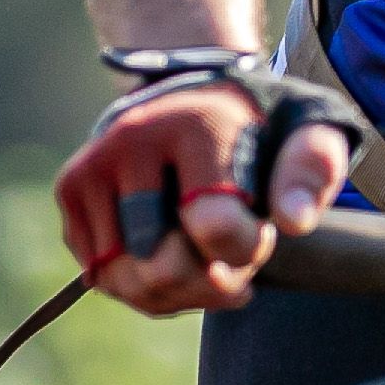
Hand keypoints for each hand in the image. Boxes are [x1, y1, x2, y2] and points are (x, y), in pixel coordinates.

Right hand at [49, 84, 355, 314]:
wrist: (199, 94)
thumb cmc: (260, 129)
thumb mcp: (307, 133)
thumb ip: (313, 169)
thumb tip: (294, 221)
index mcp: (197, 124)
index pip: (215, 225)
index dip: (246, 251)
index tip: (264, 230)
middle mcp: (133, 140)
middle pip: (161, 266)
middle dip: (210, 279)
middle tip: (235, 253)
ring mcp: (93, 165)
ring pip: (127, 280)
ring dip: (178, 290)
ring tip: (206, 257)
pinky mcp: (70, 190)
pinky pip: (103, 277)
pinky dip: (144, 287)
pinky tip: (173, 255)